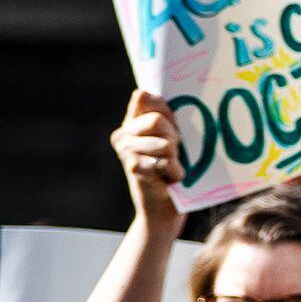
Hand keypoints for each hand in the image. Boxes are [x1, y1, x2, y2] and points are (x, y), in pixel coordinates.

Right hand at [114, 93, 182, 240]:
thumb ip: (164, 116)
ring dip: (177, 159)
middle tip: (174, 155)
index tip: (174, 129)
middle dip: (175, 138)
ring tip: (171, 169)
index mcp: (131, 122)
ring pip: (165, 142)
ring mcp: (126, 151)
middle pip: (159, 121)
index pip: (146, 98)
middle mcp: (123, 134)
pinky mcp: (135, 168)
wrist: (164, 210)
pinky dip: (176, 172)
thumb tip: (141, 92)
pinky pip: (166, 162)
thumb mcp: (171, 139)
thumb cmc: (173, 171)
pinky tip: (170, 180)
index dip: (166, 112)